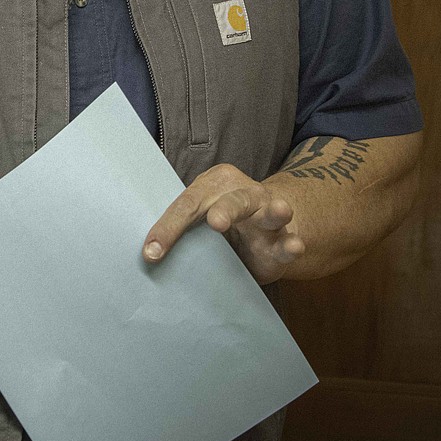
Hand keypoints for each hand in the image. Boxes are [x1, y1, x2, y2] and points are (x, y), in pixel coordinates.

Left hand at [143, 162, 305, 285]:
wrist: (265, 227)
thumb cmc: (220, 221)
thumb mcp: (198, 220)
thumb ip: (179, 230)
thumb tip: (145, 255)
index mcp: (214, 185)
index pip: (189, 204)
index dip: (169, 227)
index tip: (152, 251)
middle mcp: (243, 194)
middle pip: (232, 201)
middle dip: (224, 211)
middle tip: (215, 222)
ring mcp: (266, 215)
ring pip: (269, 211)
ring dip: (273, 212)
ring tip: (280, 211)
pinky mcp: (281, 240)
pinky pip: (287, 240)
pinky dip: (292, 244)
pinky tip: (295, 245)